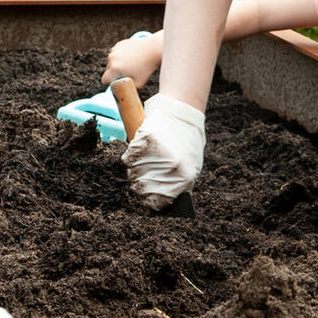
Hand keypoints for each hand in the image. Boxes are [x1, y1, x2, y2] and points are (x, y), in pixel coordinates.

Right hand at [104, 31, 163, 85]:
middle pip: (108, 70)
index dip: (110, 83)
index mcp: (114, 68)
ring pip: (112, 61)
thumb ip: (129, 89)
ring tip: (130, 65)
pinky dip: (121, 56)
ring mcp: (115, 50)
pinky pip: (116, 53)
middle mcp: (112, 58)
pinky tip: (131, 57)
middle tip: (127, 73)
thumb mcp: (139, 83)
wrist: (153, 49)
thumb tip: (124, 92)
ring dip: (117, 64)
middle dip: (115, 73)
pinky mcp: (119, 44)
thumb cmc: (147, 67)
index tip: (116, 82)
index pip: (105, 79)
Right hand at [123, 94, 205, 208]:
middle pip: (141, 190)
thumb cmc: (187, 142)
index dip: (150, 202)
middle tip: (145, 176)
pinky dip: (131, 157)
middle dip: (141, 186)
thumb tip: (161, 204)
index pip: (157, 203)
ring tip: (145, 162)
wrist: (182, 113)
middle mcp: (171, 168)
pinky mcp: (144, 141)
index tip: (148, 199)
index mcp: (184, 178)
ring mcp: (157, 155)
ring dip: (135, 171)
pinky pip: (128, 158)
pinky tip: (141, 151)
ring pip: (132, 175)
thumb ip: (177, 186)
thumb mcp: (190, 168)